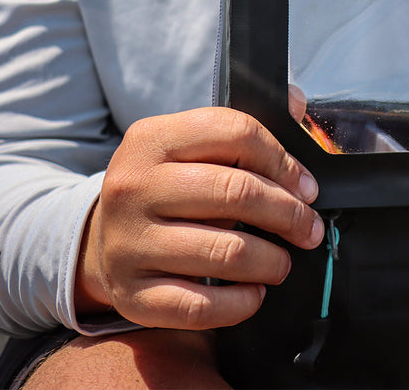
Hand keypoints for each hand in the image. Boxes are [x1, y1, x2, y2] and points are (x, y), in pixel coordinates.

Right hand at [76, 107, 323, 329]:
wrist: (100, 241)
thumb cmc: (166, 189)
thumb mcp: (190, 146)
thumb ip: (244, 128)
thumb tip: (297, 102)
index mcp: (152, 139)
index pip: (237, 133)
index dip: (285, 162)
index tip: (307, 187)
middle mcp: (134, 187)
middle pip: (236, 193)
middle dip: (289, 214)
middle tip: (309, 228)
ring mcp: (129, 243)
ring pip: (226, 253)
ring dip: (272, 261)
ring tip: (281, 261)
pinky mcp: (133, 294)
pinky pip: (201, 306)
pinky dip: (241, 303)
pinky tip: (253, 292)